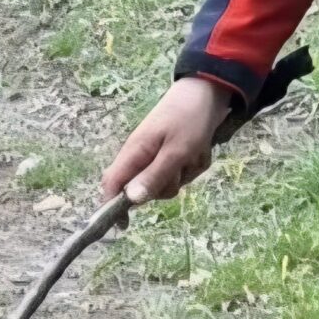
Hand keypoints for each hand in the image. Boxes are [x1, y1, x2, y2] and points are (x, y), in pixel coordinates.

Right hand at [100, 76, 231, 205]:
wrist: (208, 91)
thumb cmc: (189, 119)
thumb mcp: (176, 151)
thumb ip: (154, 176)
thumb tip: (130, 201)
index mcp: (134, 153)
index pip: (112, 184)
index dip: (111, 207)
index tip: (122, 227)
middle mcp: (141, 156)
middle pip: (144, 189)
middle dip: (166, 185)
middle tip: (182, 167)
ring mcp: (157, 155)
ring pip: (166, 182)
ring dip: (184, 173)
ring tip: (195, 153)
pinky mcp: (172, 153)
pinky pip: (180, 172)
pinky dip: (193, 165)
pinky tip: (200, 150)